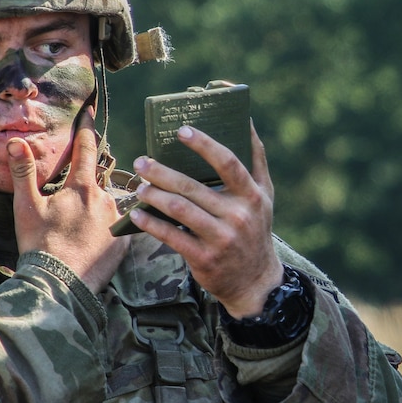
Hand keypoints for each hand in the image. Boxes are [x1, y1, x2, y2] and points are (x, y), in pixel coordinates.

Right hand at [7, 110, 127, 292]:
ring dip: (95, 209)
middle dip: (84, 185)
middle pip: (96, 181)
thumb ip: (24, 172)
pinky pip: (117, 227)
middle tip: (69, 202)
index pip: (86, 149)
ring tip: (76, 228)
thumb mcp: (26, 207)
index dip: (86, 129)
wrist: (60, 286)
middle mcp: (105, 200)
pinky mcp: (124, 243)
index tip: (89, 113)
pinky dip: (105, 229)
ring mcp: (117, 222)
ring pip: (107, 205)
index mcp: (82, 188)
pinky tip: (90, 241)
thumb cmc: (40, 245)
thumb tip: (15, 142)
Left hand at [129, 122, 282, 316]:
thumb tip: (244, 121)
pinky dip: (151, 224)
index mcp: (252, 194)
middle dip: (162, 172)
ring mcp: (221, 238)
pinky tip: (137, 215)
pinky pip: (172, 236)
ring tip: (140, 186)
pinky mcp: (205, 258)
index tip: (181, 130)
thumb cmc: (255, 228)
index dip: (204, 145)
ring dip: (154, 196)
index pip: (228, 162)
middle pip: (193, 187)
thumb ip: (256, 160)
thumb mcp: (264, 196)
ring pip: (179, 209)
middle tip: (142, 161)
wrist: (255, 281)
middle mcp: (239, 215)